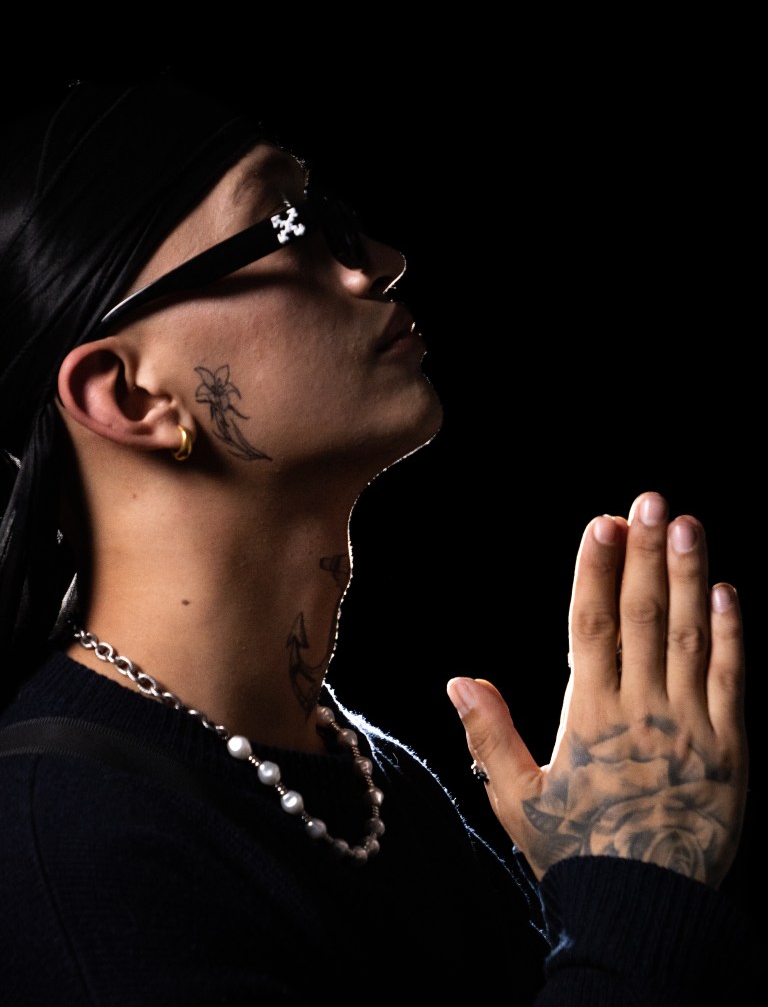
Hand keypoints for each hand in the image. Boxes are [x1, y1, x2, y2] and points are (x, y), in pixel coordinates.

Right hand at [447, 492, 747, 886]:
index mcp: (588, 715)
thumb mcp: (517, 798)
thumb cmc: (576, 852)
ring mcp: (690, 726)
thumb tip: (458, 679)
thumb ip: (488, 735)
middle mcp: (640, 708)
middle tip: (648, 500)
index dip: (595, 570)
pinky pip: (732, 681)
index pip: (591, 625)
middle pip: (643, 616)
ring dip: (688, 577)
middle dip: (642, 554)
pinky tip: (727, 592)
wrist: (648, 910)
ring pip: (690, 636)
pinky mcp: (729, 748)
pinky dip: (731, 635)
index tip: (601, 524)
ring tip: (686, 525)